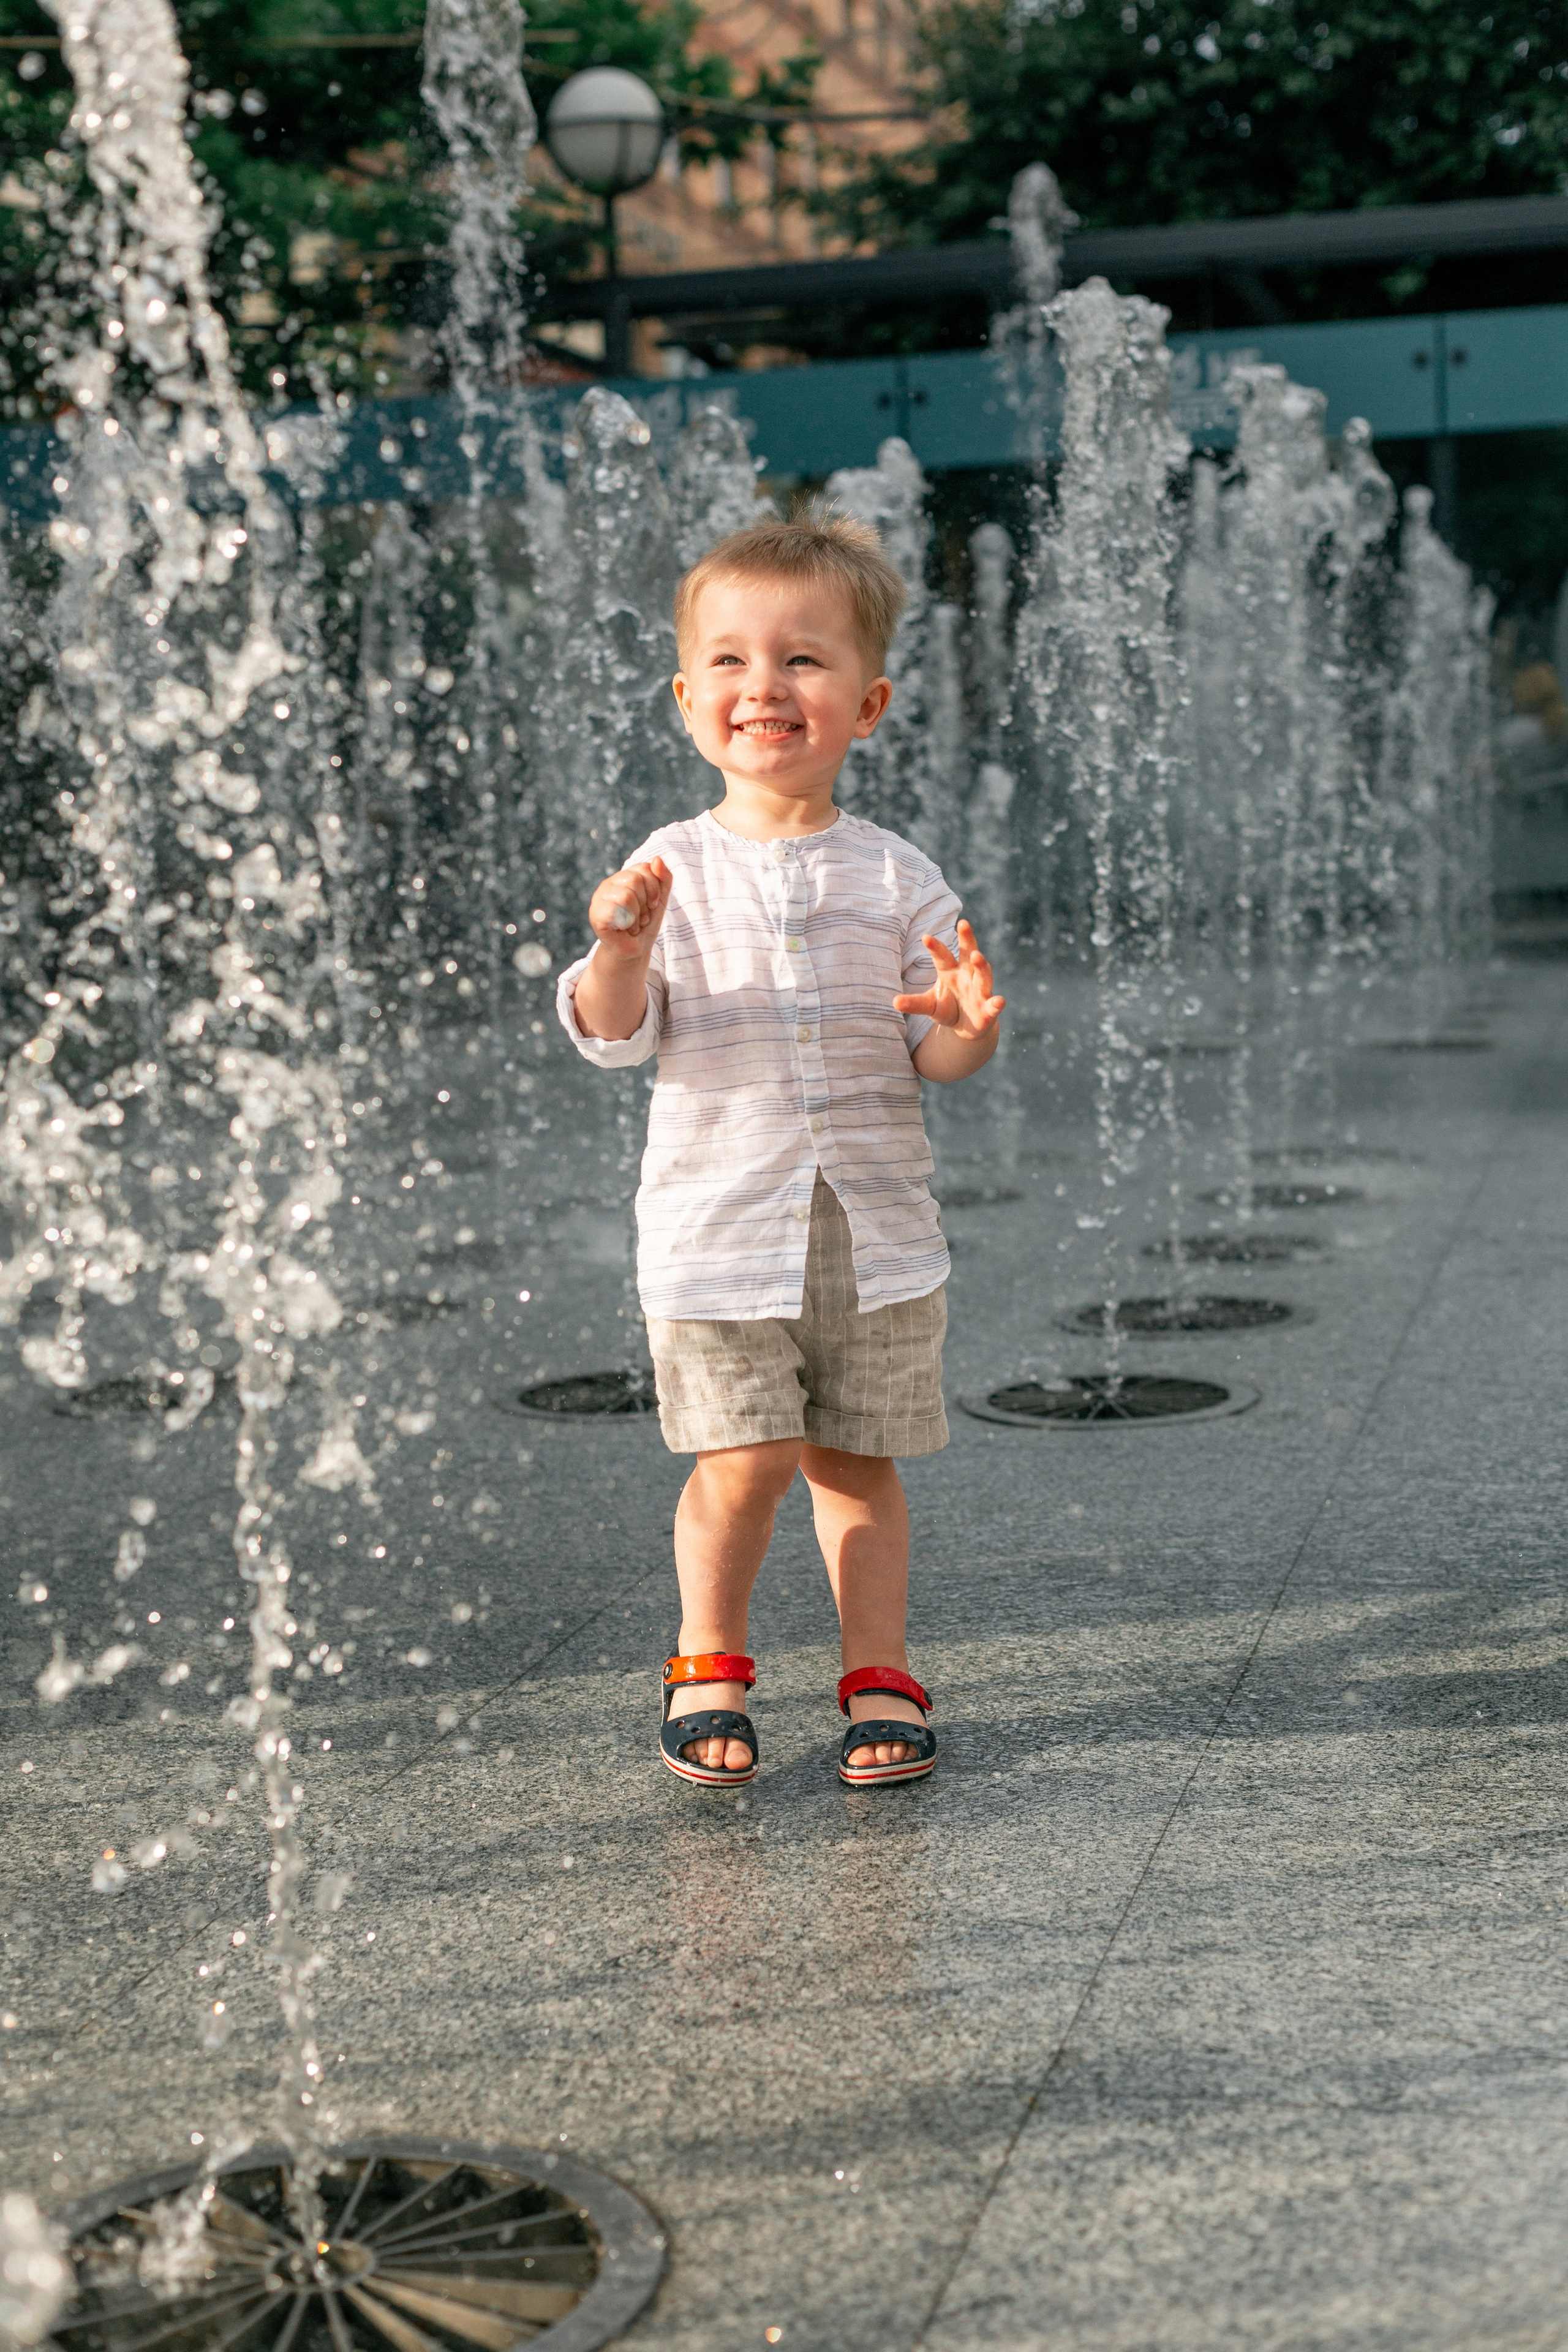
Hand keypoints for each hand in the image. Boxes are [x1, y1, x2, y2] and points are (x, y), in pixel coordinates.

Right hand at [588, 858, 670, 960]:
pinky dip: (627, 923)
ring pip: (626, 895)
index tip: (652, 904)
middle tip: (641, 917)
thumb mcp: (660, 899)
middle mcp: (610, 883)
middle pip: (635, 880)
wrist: (634, 950)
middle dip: (645, 903)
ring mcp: (599, 897)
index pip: (645, 868)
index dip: (654, 889)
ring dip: (637, 916)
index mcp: (625, 876)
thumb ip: (663, 878)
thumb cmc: (645, 924)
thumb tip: (657, 859)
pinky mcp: (595, 914)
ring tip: (633, 924)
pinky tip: (623, 929)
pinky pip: (615, 910)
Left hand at [893, 919, 1004, 1040]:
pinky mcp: (988, 1010)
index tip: (925, 937)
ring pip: (983, 976)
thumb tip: (894, 1002)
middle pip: (968, 954)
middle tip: (963, 923)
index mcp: (951, 973)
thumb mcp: (930, 1006)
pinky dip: (997, 1003)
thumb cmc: (949, 1009)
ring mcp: (980, 992)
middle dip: (967, 939)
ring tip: (976, 956)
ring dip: (981, 965)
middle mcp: (967, 977)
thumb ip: (915, 1003)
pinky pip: (994, 1005)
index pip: (942, 957)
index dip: (935, 947)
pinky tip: (999, 1001)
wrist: (968, 1026)